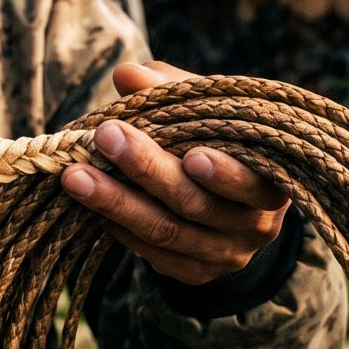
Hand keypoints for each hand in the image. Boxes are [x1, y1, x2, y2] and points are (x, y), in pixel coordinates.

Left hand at [59, 61, 291, 285]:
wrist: (231, 204)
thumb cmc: (219, 141)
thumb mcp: (206, 110)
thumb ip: (173, 89)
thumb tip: (128, 74)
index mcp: (272, 179)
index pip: (253, 180)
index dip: (225, 173)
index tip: (191, 154)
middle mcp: (256, 224)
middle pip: (197, 204)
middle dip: (147, 169)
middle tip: (105, 136)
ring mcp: (226, 254)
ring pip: (166, 232)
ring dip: (117, 202)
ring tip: (75, 176)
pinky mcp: (195, 273)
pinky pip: (154, 254)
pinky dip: (119, 228)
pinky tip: (90, 206)